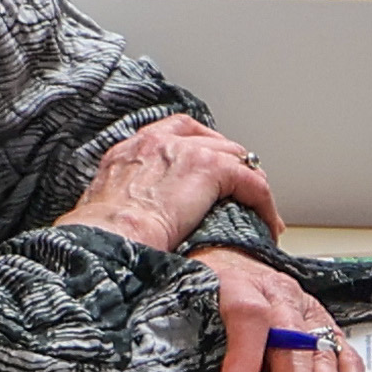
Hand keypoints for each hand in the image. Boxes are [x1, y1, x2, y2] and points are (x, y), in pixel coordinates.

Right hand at [62, 113, 273, 251]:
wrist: (110, 239)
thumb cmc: (102, 238)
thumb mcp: (102, 211)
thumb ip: (120, 204)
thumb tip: (127, 221)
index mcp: (128, 150)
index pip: (172, 132)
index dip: (196, 145)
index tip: (206, 161)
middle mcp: (157, 142)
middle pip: (208, 138)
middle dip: (228, 161)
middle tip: (241, 187)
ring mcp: (185, 151)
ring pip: (235, 158)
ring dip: (250, 182)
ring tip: (259, 206)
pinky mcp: (210, 168)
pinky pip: (251, 182)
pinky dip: (264, 202)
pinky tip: (269, 224)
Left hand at [197, 248, 364, 371]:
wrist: (234, 260)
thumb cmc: (212, 289)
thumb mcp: (191, 303)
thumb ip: (192, 335)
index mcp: (239, 284)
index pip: (248, 314)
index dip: (245, 357)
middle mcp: (279, 295)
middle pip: (294, 339)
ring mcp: (306, 310)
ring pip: (323, 349)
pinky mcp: (324, 325)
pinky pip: (345, 353)